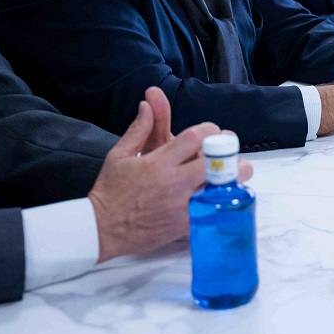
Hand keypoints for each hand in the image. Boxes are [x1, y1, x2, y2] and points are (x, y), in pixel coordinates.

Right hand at [88, 87, 253, 262]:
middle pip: (218, 162)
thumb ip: (140, 128)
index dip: (209, 129)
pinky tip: (218, 194)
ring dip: (232, 177)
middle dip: (228, 152)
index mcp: (159, 163)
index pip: (196, 137)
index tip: (210, 132)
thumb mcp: (119, 155)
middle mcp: (174, 183)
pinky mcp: (186, 225)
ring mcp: (183, 206)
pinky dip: (222, 200)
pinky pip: (215, 209)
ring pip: (224, 188)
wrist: (101, 230)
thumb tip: (149, 103)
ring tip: (227, 173)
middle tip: (225, 152)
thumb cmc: (110, 191)